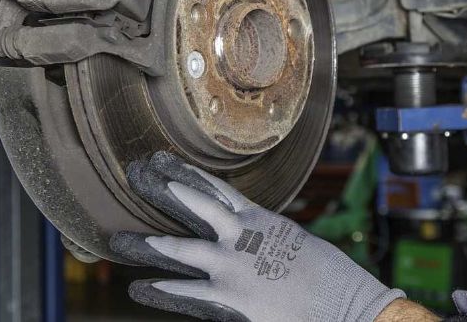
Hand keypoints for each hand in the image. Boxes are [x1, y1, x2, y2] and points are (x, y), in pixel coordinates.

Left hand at [110, 151, 404, 321]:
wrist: (350, 308)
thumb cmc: (329, 279)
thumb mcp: (295, 245)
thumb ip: (263, 238)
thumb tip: (245, 234)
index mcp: (260, 219)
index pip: (214, 189)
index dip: (184, 173)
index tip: (160, 159)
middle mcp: (242, 238)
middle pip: (191, 206)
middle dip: (159, 190)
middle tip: (132, 174)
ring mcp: (233, 269)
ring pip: (179, 250)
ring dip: (146, 243)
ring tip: (116, 240)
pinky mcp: (231, 302)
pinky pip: (186, 295)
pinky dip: (161, 291)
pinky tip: (137, 288)